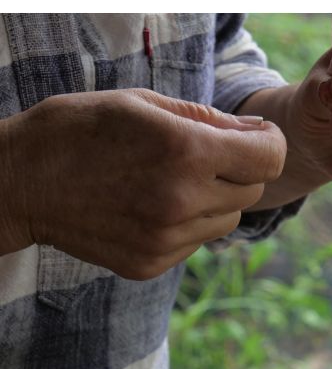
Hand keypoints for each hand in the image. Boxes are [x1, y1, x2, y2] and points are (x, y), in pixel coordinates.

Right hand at [0, 88, 285, 278]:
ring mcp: (166, 239)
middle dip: (238, 170)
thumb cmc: (80, 130)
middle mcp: (182, 201)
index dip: (268, 145)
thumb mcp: (144, 104)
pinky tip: (151, 206)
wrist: (19, 182)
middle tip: (202, 157)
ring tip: (171, 182)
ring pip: (228, 221)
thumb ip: (210, 120)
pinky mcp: (151, 263)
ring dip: (215, 200)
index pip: (269, 159)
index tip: (255, 140)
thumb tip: (259, 135)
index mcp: (185, 152)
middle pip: (252, 191)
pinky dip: (188, 225)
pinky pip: (197, 243)